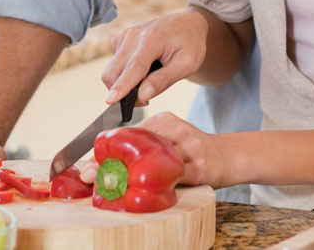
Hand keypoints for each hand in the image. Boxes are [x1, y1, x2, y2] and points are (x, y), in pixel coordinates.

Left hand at [79, 113, 233, 188]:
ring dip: (128, 178)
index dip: (106, 150)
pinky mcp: (200, 167)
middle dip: (110, 163)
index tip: (85, 164)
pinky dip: (154, 187)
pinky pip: (172, 178)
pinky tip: (141, 194)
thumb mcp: (168, 140)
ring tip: (109, 188)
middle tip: (89, 177)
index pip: (130, 133)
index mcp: (166, 120)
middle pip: (138, 147)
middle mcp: (177, 129)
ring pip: (153, 163)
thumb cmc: (190, 151)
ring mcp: (190, 147)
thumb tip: (100, 164)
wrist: (228, 157)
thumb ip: (144, 146)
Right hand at [102, 9, 207, 105]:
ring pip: (111, 71)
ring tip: (147, 83)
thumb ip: (164, 80)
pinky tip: (141, 70)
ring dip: (123, 84)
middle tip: (145, 100)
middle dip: (122, 92)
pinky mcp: (119, 39)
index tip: (110, 102)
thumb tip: (142, 96)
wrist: (187, 24)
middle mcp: (132, 36)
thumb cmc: (190, 44)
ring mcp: (123, 36)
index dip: (122, 86)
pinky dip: (122, 74)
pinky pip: (113, 65)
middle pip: (114, 72)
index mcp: (151, 39)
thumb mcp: (188, 64)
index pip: (134, 68)